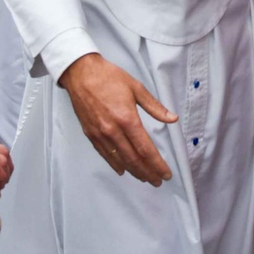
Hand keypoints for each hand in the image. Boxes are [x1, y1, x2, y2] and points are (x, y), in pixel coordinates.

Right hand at [59, 53, 177, 185]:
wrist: (80, 73)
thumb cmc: (109, 77)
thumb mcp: (136, 87)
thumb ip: (155, 106)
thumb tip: (172, 119)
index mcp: (127, 119)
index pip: (145, 149)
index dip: (157, 164)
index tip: (166, 173)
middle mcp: (113, 130)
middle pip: (133, 159)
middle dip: (147, 172)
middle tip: (158, 180)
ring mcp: (100, 134)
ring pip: (119, 160)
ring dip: (133, 171)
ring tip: (145, 178)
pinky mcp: (90, 134)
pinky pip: (105, 154)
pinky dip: (115, 164)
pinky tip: (123, 170)